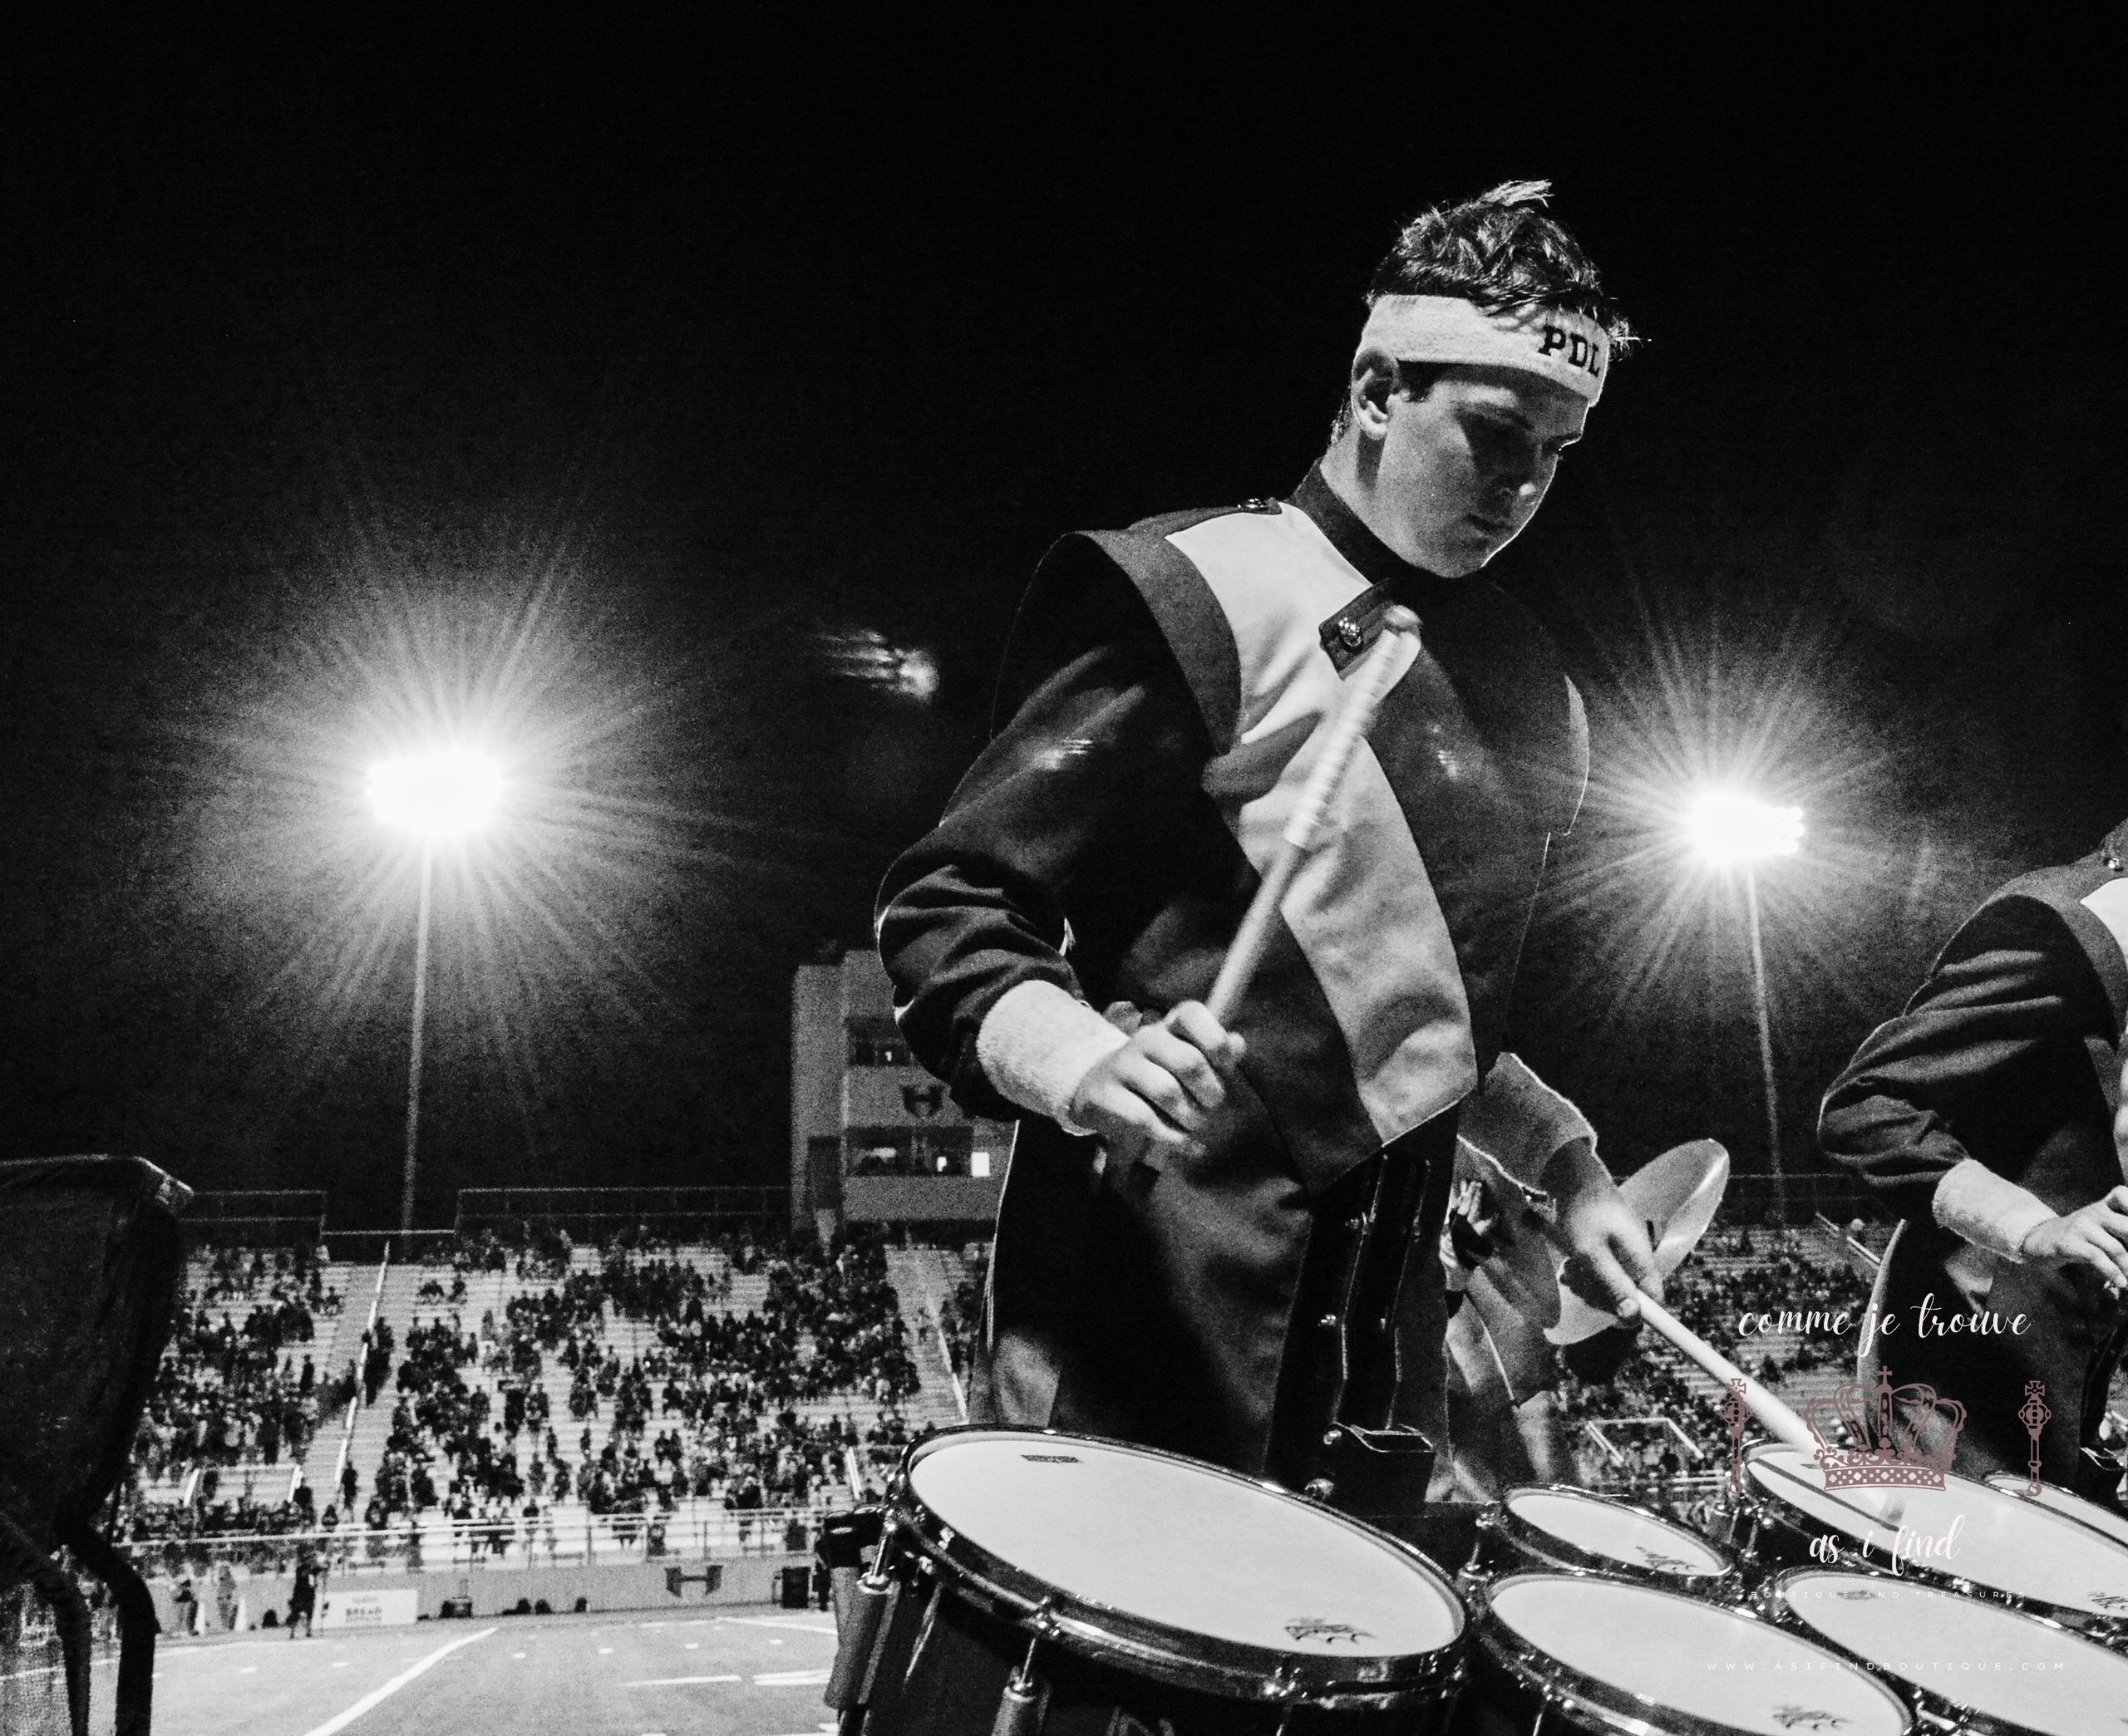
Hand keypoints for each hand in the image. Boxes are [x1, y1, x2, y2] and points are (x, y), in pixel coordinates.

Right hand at [1066, 1001, 1244, 1168]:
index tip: (1224, 1067)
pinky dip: (1171, 1137)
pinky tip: (1182, 1143)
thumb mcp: (1187, 1059)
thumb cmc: (1156, 1075)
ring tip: (1193, 1125)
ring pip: (1168, 1092)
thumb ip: (1216, 1053)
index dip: (1217, 1042)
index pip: (1193, 1014)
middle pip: (1189, 1063)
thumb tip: (1239, 1043)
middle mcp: (1145, 1039)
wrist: (1099, 1089)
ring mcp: (1122, 1065)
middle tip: (1210, 1108)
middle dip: (1210, 1094)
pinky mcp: (1104, 1095)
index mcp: (1169, 1027)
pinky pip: (1145, 1119)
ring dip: (1190, 1118)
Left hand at [1544, 1138, 1664, 1319]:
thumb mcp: (1590, 1253)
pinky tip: (1571, 1265)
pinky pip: (1602, 1271)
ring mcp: (1624, 1252)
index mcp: (1641, 1258)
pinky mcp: (1611, 1248)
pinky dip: (1585, 1272)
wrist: (1571, 1178)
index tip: (1611, 1317)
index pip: (1654, 1300)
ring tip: (1569, 1270)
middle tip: (1576, 1282)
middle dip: (1601, 1295)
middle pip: (1628, 1295)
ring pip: (1611, 1284)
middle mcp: (1637, 1257)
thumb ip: (1612, 1284)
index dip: (1636, 1313)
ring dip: (1588, 1284)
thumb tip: (1633, 1317)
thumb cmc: (1581, 1213)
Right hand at [2018, 1186, 2127, 1289]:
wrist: (2038, 1238)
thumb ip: (2121, 1231)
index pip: (2122, 1195)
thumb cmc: (2080, 1237)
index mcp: (2104, 1206)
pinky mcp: (2068, 1242)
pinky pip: (2095, 1257)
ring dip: (2127, 1267)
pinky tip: (2121, 1283)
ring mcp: (2080, 1226)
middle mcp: (2094, 1212)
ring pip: (2115, 1248)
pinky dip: (2111, 1272)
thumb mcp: (2102, 1227)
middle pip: (2127, 1227)